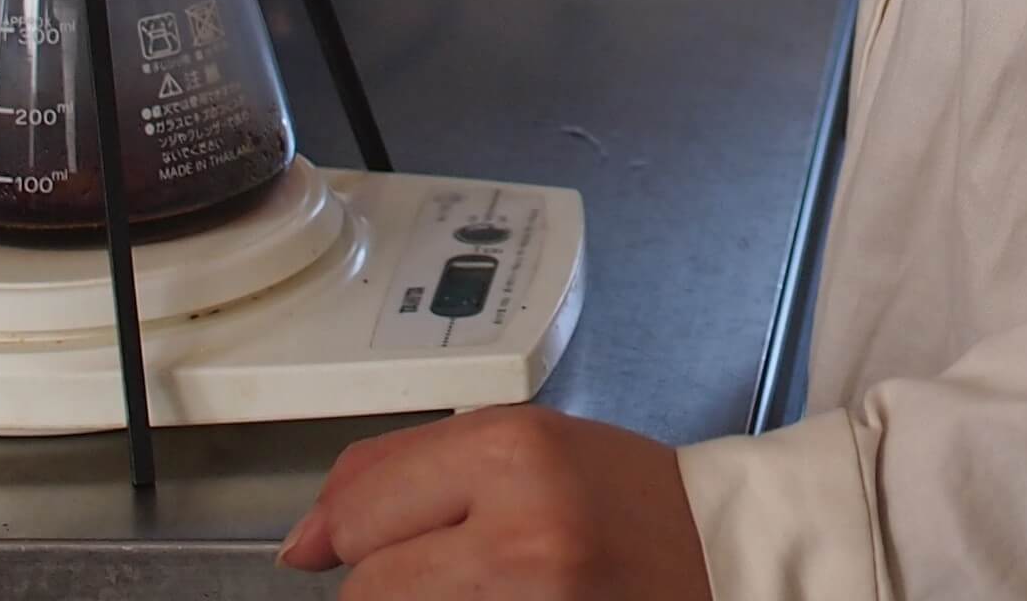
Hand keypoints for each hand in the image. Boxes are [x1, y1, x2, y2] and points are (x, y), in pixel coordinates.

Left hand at [277, 406, 712, 599]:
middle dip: (390, 580)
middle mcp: (518, 530)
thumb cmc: (620, 494)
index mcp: (508, 450)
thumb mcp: (519, 442)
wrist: (727, 553)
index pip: (359, 511)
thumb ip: (402, 470)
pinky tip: (497, 600)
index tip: (358, 543)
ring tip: (480, 585)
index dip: (347, 533)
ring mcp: (532, 600)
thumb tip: (300, 544)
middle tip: (452, 564)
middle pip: (369, 587)